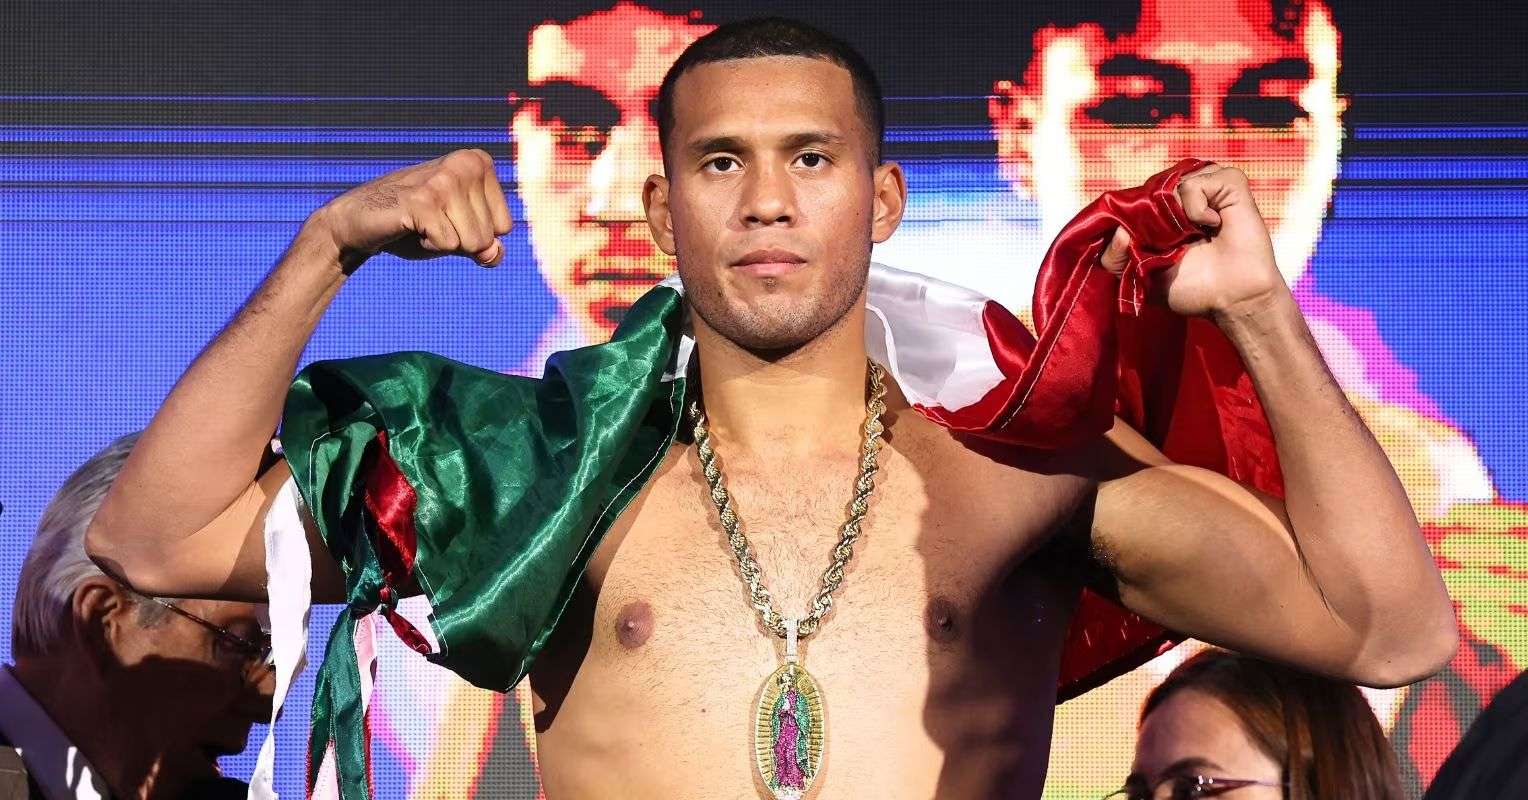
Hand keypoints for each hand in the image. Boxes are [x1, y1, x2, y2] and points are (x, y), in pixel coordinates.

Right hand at [308, 149, 512, 270]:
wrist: (358, 221)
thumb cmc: (415, 226)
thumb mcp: (460, 236)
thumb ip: (487, 246)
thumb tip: (494, 254)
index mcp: (479, 163)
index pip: (504, 226)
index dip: (475, 235)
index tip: (447, 218)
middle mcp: (466, 163)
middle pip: (488, 236)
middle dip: (459, 240)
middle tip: (429, 221)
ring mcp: (445, 179)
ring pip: (474, 243)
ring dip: (443, 242)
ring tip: (421, 222)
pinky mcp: (424, 199)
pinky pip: (448, 244)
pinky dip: (428, 245)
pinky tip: (410, 225)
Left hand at [1101, 163, 1286, 319]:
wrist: (1232, 297)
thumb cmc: (1191, 288)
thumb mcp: (1141, 277)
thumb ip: (1113, 261)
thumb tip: (1120, 232)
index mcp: (1161, 214)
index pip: (1132, 199)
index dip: (1128, 217)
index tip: (1138, 243)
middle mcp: (1182, 197)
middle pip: (1149, 189)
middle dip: (1152, 219)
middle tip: (1172, 244)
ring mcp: (1207, 187)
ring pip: (1171, 182)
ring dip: (1175, 214)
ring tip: (1192, 234)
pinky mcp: (1229, 183)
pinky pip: (1196, 182)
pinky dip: (1197, 208)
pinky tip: (1211, 225)